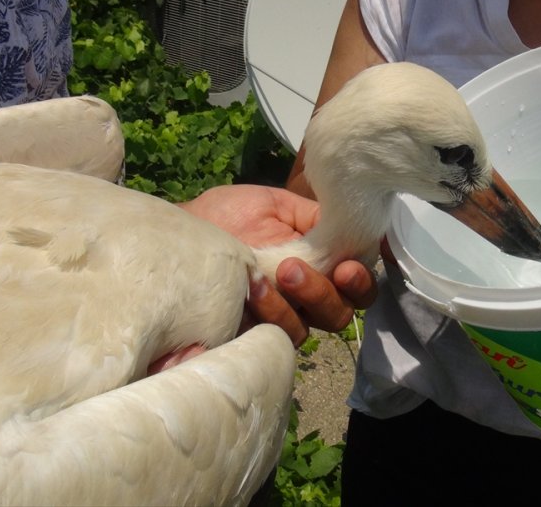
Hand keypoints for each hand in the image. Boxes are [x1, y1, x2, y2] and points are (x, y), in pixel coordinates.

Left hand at [181, 185, 377, 345]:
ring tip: (278, 272)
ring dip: (302, 299)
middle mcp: (306, 295)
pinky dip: (273, 313)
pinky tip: (255, 288)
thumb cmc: (223, 216)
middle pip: (342, 310)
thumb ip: (315, 215)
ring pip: (313, 325)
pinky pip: (278, 337)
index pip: (356, 281)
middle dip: (328, 290)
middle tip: (298, 267)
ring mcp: (282, 316)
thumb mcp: (273, 204)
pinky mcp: (255, 335)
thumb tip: (351, 223)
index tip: (348, 265)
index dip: (362, 277)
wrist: (178, 234)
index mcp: (318, 262)